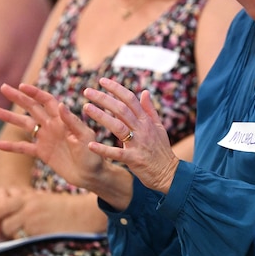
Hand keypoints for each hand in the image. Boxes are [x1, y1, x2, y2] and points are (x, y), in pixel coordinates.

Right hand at [0, 82, 130, 197]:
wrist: (91, 175)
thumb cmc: (93, 154)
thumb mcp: (85, 137)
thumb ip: (72, 122)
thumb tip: (60, 105)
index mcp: (63, 119)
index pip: (47, 101)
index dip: (35, 93)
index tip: (21, 86)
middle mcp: (52, 126)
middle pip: (32, 108)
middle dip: (18, 98)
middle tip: (3, 87)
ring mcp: (46, 139)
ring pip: (24, 125)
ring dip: (10, 117)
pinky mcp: (42, 153)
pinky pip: (23, 148)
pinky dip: (11, 146)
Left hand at [0, 187, 98, 238]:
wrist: (84, 214)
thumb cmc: (66, 208)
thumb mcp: (44, 200)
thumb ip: (27, 203)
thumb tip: (9, 212)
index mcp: (29, 197)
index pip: (2, 206)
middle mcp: (28, 206)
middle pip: (1, 219)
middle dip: (0, 228)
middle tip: (1, 234)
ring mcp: (32, 218)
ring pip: (8, 229)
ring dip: (10, 235)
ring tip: (17, 238)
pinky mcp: (38, 231)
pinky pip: (21, 239)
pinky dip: (22, 241)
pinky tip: (29, 241)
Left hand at [82, 78, 178, 193]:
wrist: (169, 174)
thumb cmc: (162, 151)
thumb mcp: (159, 128)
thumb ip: (150, 110)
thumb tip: (144, 92)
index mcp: (147, 121)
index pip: (131, 99)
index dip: (116, 89)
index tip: (102, 81)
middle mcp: (142, 130)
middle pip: (122, 109)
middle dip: (104, 98)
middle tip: (88, 91)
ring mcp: (138, 144)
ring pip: (118, 126)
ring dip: (101, 116)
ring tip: (85, 108)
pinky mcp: (134, 159)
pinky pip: (117, 153)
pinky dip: (103, 149)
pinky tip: (90, 144)